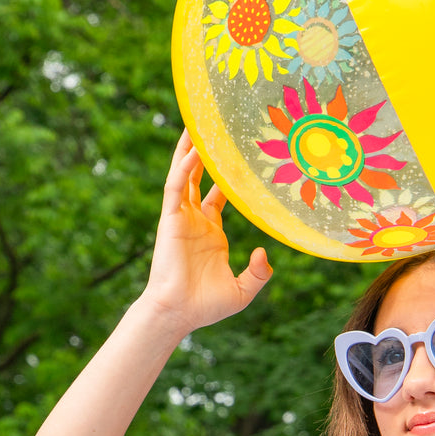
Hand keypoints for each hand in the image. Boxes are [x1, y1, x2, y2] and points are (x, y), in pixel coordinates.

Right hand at [142, 130, 272, 329]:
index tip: (239, 156)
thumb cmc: (206, 306)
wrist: (180, 313)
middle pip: (198, 177)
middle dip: (204, 153)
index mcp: (211, 233)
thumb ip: (259, 273)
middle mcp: (195, 220)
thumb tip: (263, 251)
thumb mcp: (243, 290)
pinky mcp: (170, 219)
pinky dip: (184, 167)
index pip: (218, 195)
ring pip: (185, 174)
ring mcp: (181, 218)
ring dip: (189, 150)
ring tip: (196, 122)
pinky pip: (176, 187)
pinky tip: (193, 149)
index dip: (227, 176)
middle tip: (214, 127)